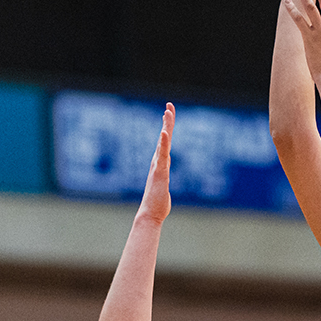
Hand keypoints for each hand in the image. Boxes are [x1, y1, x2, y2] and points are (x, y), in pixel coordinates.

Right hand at [138, 104, 173, 222]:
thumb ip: (162, 180)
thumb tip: (161, 180)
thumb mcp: (162, 187)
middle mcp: (158, 162)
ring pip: (163, 143)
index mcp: (160, 163)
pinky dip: (163, 143)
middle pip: (164, 137)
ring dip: (165, 127)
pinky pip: (162, 155)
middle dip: (167, 121)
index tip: (168, 113)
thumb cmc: (157, 204)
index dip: (167, 127)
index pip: (165, 142)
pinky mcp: (159, 173)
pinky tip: (164, 133)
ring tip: (167, 112)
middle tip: (169, 105)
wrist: (150, 214)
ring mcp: (158, 166)